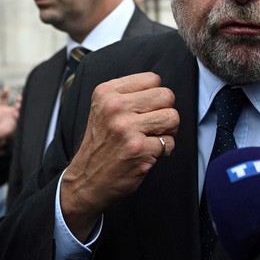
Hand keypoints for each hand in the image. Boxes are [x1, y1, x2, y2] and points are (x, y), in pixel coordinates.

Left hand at [0, 86, 20, 152]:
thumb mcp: (0, 106)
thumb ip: (3, 97)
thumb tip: (6, 88)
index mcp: (14, 110)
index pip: (19, 103)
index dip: (20, 100)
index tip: (19, 97)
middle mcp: (16, 116)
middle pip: (22, 110)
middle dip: (21, 107)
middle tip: (19, 103)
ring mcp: (15, 123)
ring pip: (21, 118)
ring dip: (19, 114)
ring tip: (16, 111)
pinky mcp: (13, 130)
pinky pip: (18, 126)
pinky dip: (17, 123)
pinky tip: (15, 120)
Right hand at [60, 72, 178, 240]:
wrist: (86, 180)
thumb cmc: (102, 144)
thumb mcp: (104, 109)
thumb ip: (129, 94)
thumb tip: (162, 90)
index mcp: (107, 92)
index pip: (153, 79)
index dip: (154, 97)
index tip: (144, 110)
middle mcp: (115, 107)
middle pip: (166, 96)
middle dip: (165, 112)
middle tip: (152, 125)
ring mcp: (126, 128)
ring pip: (172, 117)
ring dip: (167, 131)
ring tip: (151, 138)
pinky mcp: (138, 149)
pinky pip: (170, 143)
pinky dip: (163, 151)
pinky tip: (146, 153)